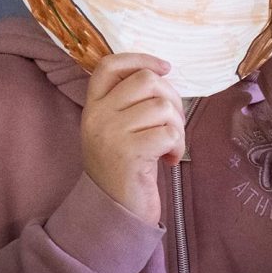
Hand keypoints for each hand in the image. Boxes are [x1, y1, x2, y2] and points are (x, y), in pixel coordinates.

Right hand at [81, 54, 185, 225]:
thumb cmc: (124, 166)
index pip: (109, 65)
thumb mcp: (115, 127)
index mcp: (93, 105)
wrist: (113, 213)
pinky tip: (168, 160)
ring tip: (170, 145)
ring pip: (162, 106)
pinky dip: (178, 146)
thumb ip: (129, 100)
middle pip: (146, 80)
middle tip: (172, 123)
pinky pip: (168, 132)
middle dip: (172, 97)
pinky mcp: (129, 154)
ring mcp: (111, 134)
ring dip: (177, 126)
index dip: (140, 59)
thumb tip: (162, 73)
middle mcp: (97, 115)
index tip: (165, 67)